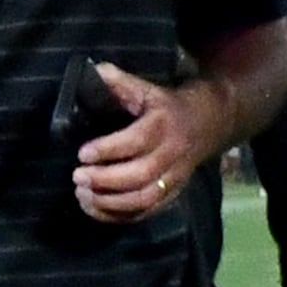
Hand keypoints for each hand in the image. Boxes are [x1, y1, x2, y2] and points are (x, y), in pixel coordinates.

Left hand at [73, 66, 225, 224]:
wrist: (209, 123)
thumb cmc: (169, 107)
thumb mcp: (148, 90)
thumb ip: (121, 84)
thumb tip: (94, 71)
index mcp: (165, 124)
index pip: (137, 141)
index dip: (108, 149)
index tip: (82, 153)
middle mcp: (173, 153)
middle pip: (141, 175)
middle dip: (105, 180)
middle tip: (77, 176)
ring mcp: (174, 177)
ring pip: (144, 199)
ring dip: (109, 202)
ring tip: (83, 194)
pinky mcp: (172, 194)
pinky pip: (146, 212)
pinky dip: (117, 216)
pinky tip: (94, 207)